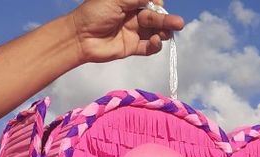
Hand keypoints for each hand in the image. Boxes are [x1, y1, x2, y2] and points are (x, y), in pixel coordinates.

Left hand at [69, 0, 184, 63]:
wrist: (80, 37)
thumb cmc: (94, 12)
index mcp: (130, 2)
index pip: (151, 2)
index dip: (157, 3)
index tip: (157, 4)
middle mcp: (133, 16)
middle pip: (155, 17)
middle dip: (167, 19)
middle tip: (179, 23)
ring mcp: (133, 32)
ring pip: (154, 32)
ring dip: (163, 32)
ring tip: (168, 34)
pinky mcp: (131, 48)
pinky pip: (148, 48)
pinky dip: (154, 46)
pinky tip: (156, 42)